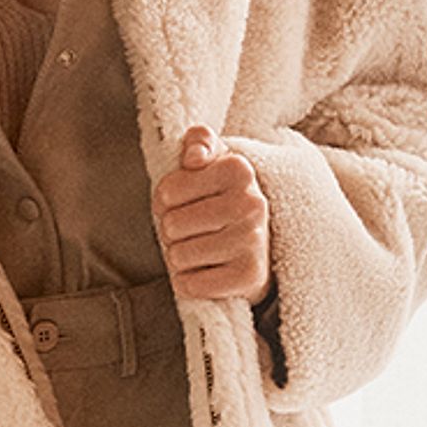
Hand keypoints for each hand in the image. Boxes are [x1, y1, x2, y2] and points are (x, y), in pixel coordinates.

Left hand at [153, 123, 271, 304]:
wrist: (262, 249)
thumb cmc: (222, 201)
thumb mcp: (212, 162)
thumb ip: (199, 142)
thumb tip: (192, 157)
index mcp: (238, 169)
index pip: (166, 192)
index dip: (164, 203)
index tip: (184, 204)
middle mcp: (251, 203)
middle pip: (171, 225)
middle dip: (172, 232)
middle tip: (192, 232)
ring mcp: (253, 241)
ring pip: (178, 256)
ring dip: (180, 258)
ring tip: (200, 250)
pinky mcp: (250, 277)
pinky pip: (190, 285)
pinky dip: (189, 283)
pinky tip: (206, 272)